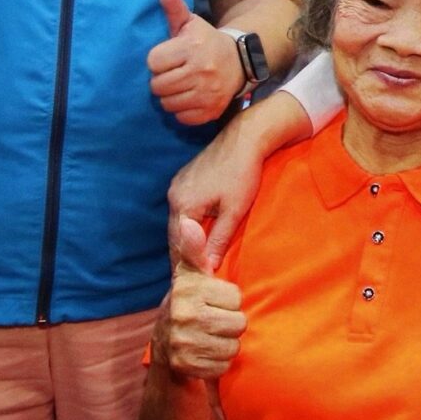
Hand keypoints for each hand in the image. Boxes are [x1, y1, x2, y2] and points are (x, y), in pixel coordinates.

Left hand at [147, 0, 243, 126]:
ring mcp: (207, 93)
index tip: (170, 57)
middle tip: (175, 72)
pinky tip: (191, 96)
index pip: (153, 61)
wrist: (239, 62)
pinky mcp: (211, 111)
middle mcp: (201, 71)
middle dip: (162, 79)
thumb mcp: (189, 22)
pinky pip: (181, 117)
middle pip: (157, 86)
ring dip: (171, 96)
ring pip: (167, 103)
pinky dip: (183, 110)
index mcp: (192, 47)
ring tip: (182, 84)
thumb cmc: (205, 41)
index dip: (159, 60)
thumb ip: (173, 4)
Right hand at [163, 217, 244, 380]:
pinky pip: (223, 366)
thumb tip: (189, 223)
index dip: (229, 301)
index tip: (215, 302)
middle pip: (238, 323)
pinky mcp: (186, 366)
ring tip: (211, 337)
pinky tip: (206, 354)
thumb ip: (194, 249)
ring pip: (233, 346)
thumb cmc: (187, 303)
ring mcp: (182, 342)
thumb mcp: (190, 274)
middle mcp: (183, 314)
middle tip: (215, 321)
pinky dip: (218, 363)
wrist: (164, 345)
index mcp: (187, 289)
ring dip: (226, 344)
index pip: (236, 298)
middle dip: (231, 324)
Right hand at [167, 91, 306, 269]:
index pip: (179, 244)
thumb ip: (219, 239)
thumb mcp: (234, 211)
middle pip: (175, 234)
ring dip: (188, 240)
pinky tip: (199, 236)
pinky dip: (190, 225)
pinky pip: (183, 210)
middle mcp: (174, 195)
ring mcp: (177, 186)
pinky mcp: (185, 180)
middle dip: (185, 254)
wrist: (246, 138)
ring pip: (179, 223)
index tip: (197, 281)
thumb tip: (209, 267)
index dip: (188, 263)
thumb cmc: (243, 174)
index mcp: (183, 204)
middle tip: (195, 276)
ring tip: (197, 260)